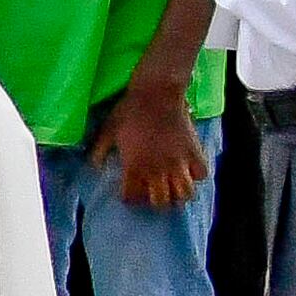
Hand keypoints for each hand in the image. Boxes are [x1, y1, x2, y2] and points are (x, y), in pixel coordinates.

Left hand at [104, 74, 209, 210]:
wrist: (156, 94)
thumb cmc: (128, 111)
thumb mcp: (107, 131)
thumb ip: (99, 151)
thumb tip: (94, 167)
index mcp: (134, 166)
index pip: (133, 196)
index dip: (130, 199)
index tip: (129, 194)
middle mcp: (157, 169)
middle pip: (161, 201)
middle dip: (156, 201)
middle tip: (153, 194)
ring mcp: (178, 162)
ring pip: (184, 194)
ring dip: (178, 194)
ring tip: (173, 188)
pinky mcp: (194, 152)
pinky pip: (201, 175)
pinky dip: (195, 176)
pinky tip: (188, 171)